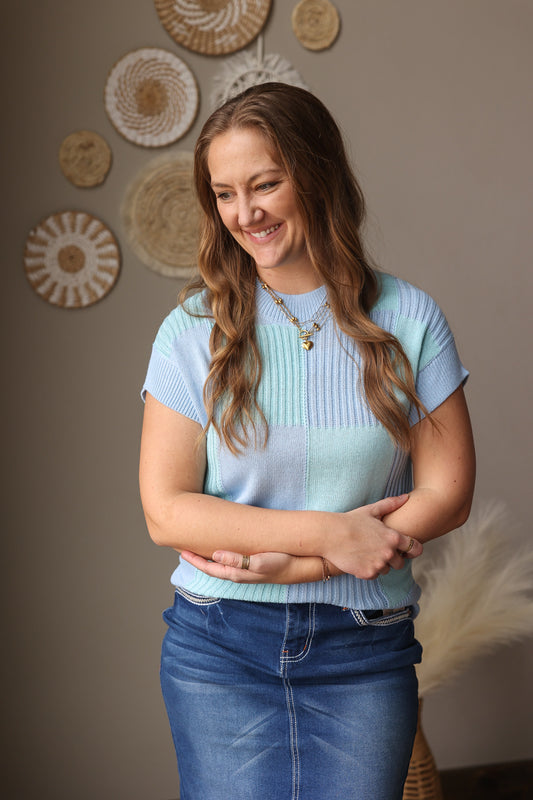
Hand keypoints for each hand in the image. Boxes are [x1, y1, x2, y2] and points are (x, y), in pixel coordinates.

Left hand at [179, 550, 322, 583]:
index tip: (181, 551)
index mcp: (238, 574)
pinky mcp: (255, 565)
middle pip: (212, 567)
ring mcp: (248, 571)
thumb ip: (238, 561)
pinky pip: (232, 561)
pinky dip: (222, 556)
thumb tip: (215, 555)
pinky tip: (223, 549)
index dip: (195, 560)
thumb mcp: (260, 563)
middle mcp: (240, 574)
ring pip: (222, 565)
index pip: (210, 568)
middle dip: (197, 559)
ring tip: (198, 547)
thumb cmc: (284, 563)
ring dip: (209, 558)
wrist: (305, 567)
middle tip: (183, 547)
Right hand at [325, 494, 422, 579]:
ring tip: (366, 553)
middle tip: (378, 550)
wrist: (330, 535)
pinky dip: (368, 570)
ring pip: (386, 570)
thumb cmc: (350, 521)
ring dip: (379, 564)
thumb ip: (390, 504)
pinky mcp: (367, 573)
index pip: (415, 548)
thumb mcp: (371, 510)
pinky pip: (373, 575)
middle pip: (400, 563)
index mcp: (393, 538)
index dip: (412, 549)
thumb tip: (406, 497)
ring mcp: (378, 565)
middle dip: (393, 559)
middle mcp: (389, 553)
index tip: (405, 549)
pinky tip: (359, 559)